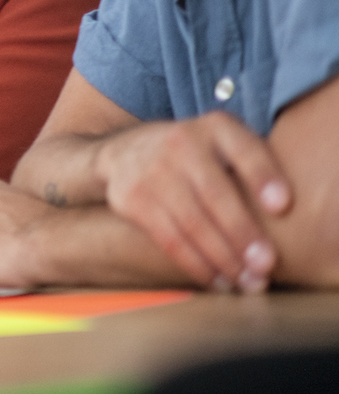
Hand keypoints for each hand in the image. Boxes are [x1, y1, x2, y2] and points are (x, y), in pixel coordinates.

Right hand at [95, 113, 287, 291]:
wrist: (125, 152)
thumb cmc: (198, 157)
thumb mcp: (225, 144)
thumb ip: (255, 165)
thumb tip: (284, 211)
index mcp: (214, 127)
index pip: (242, 148)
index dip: (262, 176)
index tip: (282, 206)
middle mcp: (180, 142)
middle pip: (216, 193)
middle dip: (243, 234)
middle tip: (266, 266)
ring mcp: (151, 170)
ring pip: (191, 222)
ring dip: (223, 258)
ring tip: (247, 282)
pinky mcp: (131, 199)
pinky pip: (168, 238)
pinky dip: (196, 264)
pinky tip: (217, 280)